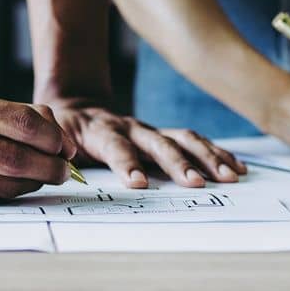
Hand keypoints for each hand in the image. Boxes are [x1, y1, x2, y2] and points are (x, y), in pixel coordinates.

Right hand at [0, 87, 76, 204]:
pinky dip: (6, 191)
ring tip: (44, 175)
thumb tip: (48, 127)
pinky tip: (14, 184)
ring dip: (33, 183)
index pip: (20, 122)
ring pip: (4, 184)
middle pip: (16, 158)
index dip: (51, 136)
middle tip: (64, 166)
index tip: (63, 142)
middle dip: (51, 166)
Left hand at [46, 103, 246, 187]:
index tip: (138, 183)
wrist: (76, 106)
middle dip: (178, 163)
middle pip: (158, 143)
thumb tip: (62, 165)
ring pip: (183, 138)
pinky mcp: (164, 134)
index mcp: (100, 131)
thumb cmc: (63, 131)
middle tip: (196, 184)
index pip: (115, 146)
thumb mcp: (52, 138)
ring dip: (207, 157)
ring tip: (229, 176)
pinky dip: (217, 152)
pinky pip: (194, 140)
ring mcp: (150, 130)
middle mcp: (131, 128)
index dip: (126, 163)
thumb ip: (57, 151)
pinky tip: (237, 166)